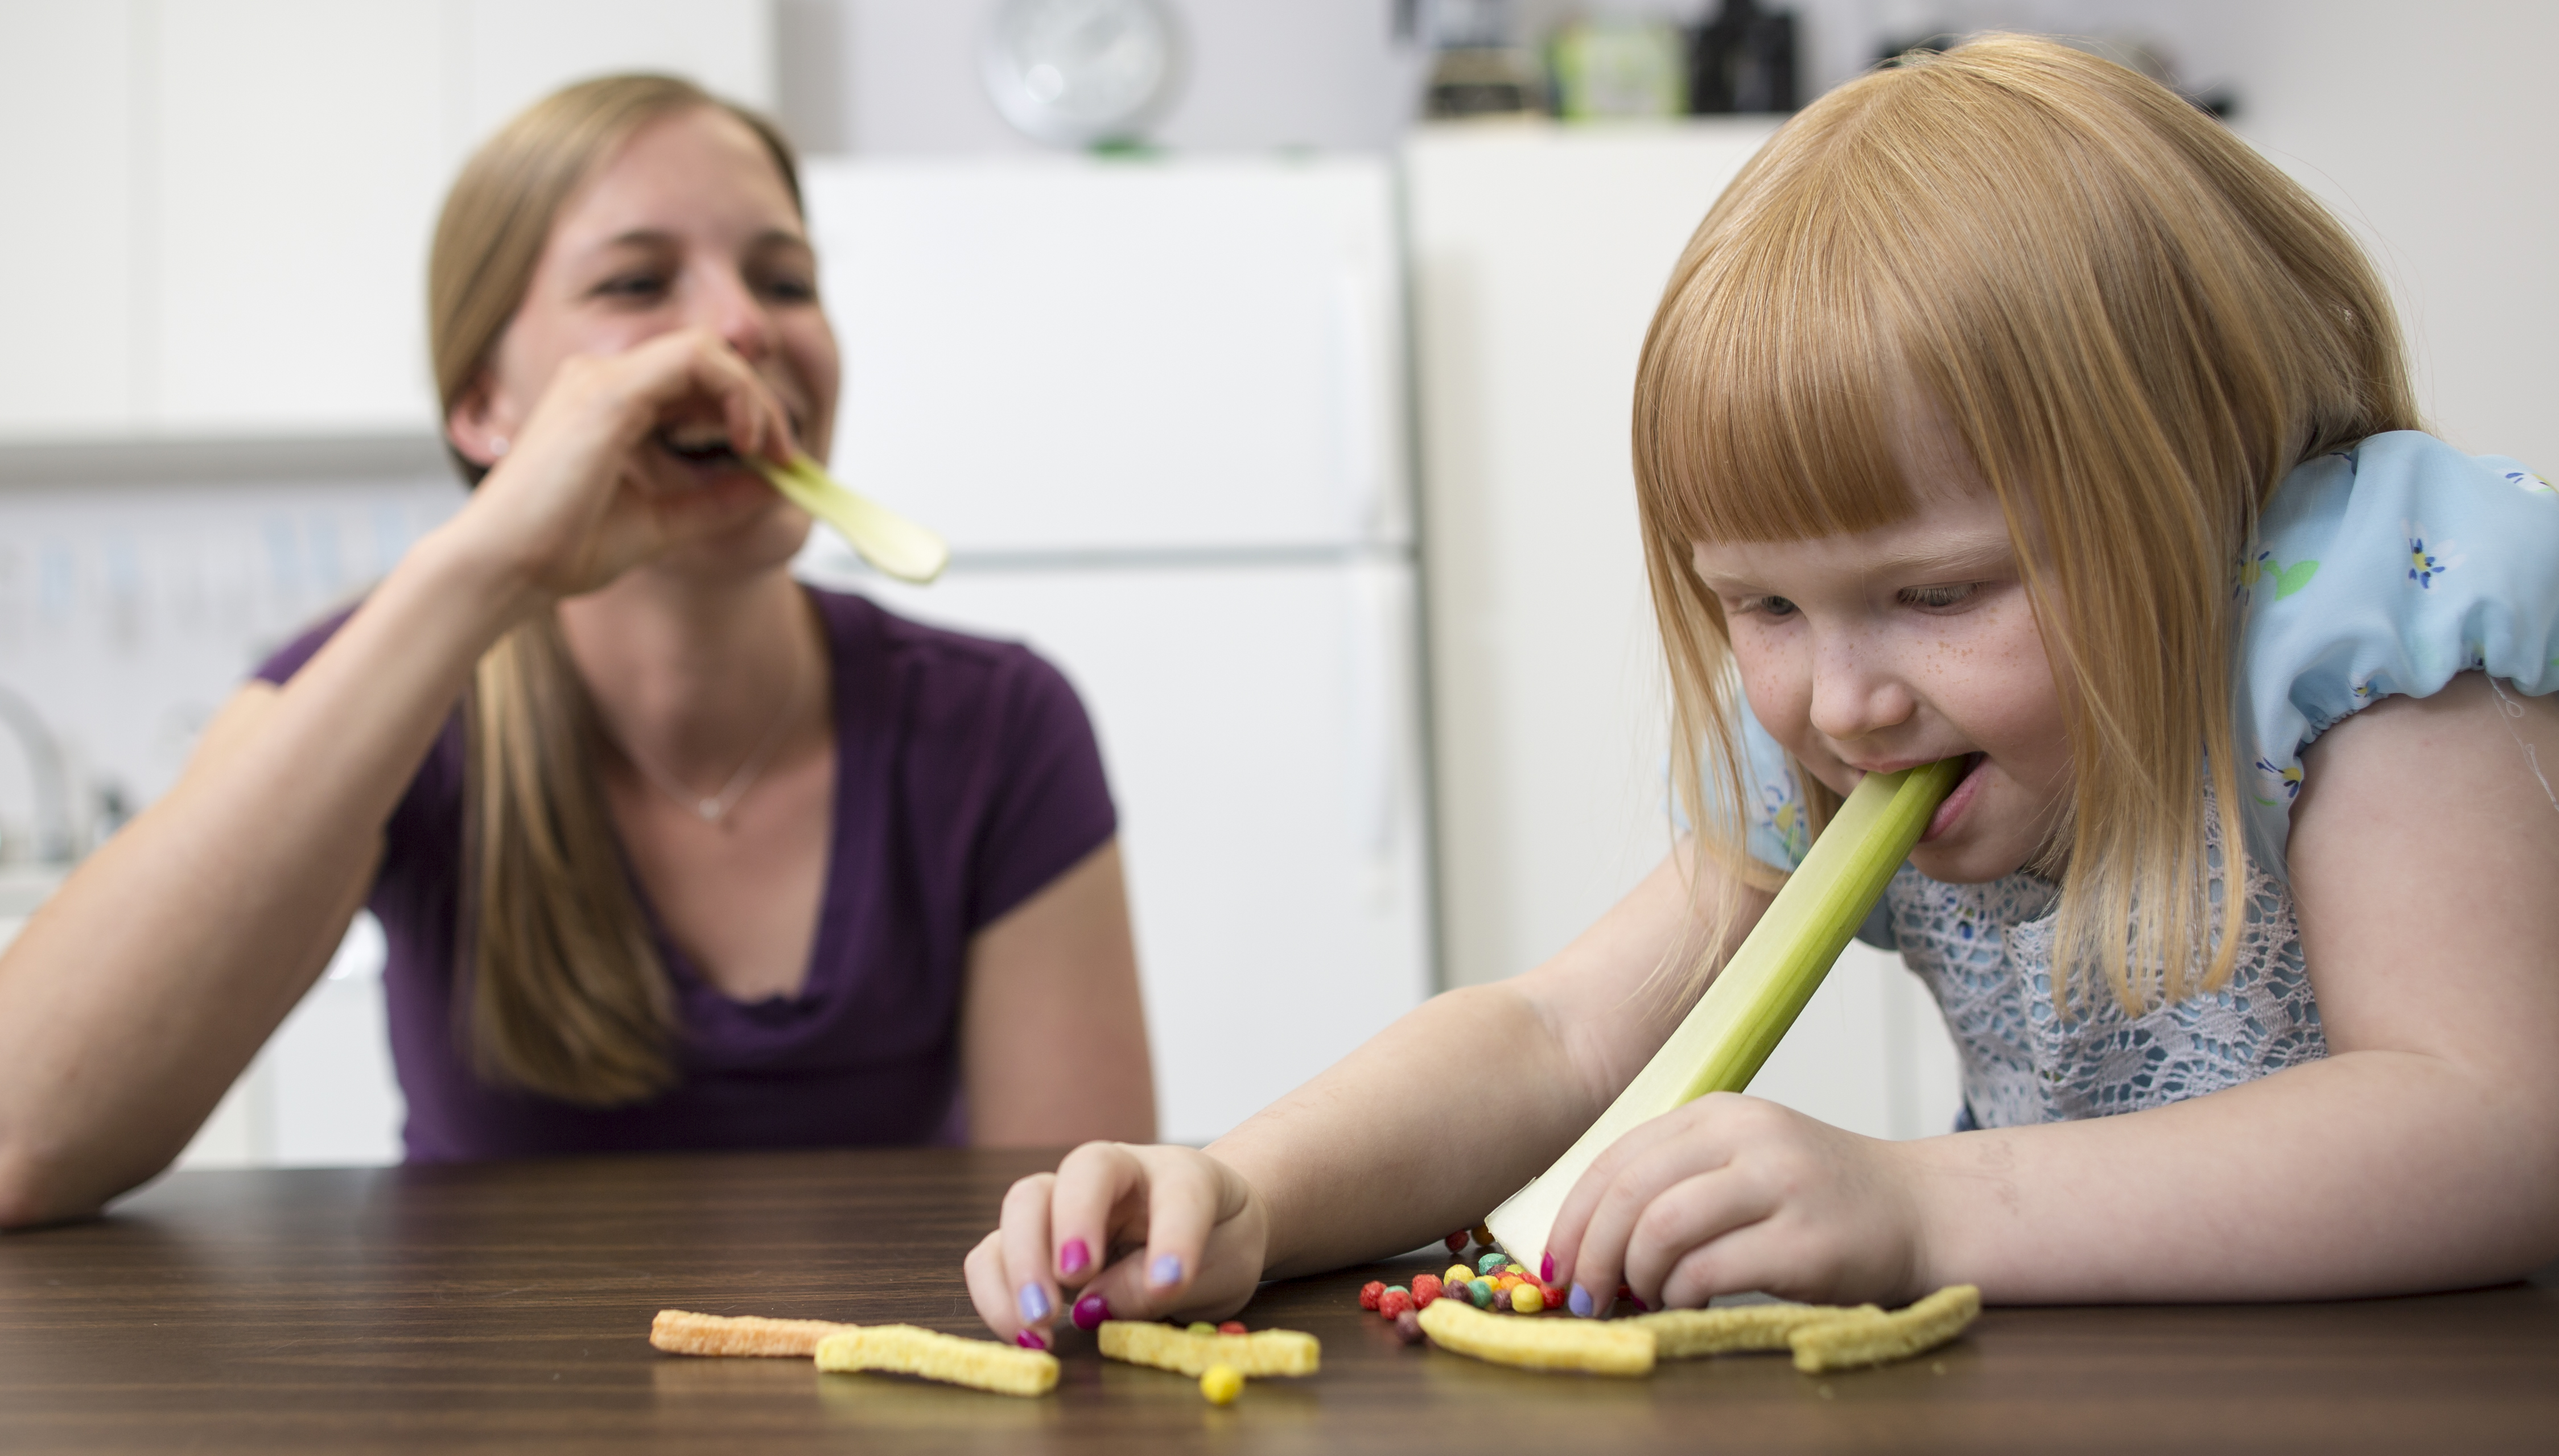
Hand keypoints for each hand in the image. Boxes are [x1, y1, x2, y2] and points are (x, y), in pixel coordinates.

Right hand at [447, 327, 798, 600]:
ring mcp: (600, 379)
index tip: (776, 458)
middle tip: (785, 453)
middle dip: (757, 399)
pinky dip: (735, 393)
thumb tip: (775, 484)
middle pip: (704, 357)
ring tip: (769, 447)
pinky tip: (746, 440)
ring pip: (704, 350)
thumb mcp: (664, 521)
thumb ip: (716, 500)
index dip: (743, 407)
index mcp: (606, 402)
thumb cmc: (563, 549)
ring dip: (751, 395)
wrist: (505, 569)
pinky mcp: (608, 395)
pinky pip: (694, 361)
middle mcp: (599, 378)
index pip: (691, 378)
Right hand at [964, 1142, 1268, 1346]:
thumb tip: (1096, 1306)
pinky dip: (996, 1292)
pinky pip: (995, 1250)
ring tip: (1036, 1325)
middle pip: (1081, 1174)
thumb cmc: (1218, 1239)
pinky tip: (1021, 1334)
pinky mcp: (1036, 1234)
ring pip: (1024, 1204)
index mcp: (1181, 1174)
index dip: (1174, 1237)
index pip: (1179, 1192)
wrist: (1206, 1227)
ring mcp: (1069, 1198)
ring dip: (1019, 1266)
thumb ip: (1172, 1283)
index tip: (1169, 1285)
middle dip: (1069, 1231)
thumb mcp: (1223, 1267)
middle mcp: (1117, 1172)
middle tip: (1070, 1292)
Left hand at [1543, 1093, 1925, 1313]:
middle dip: (1592, 1251)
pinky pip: (1712, 1269)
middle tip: (1582, 1295)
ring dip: (1634, 1275)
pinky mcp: (1806, 1241)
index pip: (1616, 1157)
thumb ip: (1676, 1178)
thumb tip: (1589, 1233)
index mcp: (1718, 1114)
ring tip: (1637, 1298)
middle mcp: (1746, 1137)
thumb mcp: (1742, 1159)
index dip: (1574, 1214)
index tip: (1556, 1260)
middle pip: (1630, 1192)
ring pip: (1663, 1227)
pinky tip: (1684, 1302)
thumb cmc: (1818, 1195)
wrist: (1920, 1209)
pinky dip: (1681, 1293)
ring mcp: (1779, 1184)